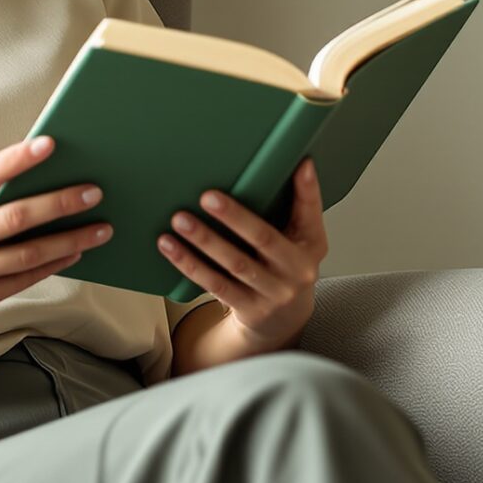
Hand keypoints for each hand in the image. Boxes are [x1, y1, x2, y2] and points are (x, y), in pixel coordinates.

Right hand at [0, 135, 111, 337]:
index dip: (17, 159)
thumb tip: (24, 175)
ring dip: (70, 239)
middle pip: (16, 218)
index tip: (49, 144)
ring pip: (28, 253)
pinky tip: (74, 252)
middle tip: (93, 191)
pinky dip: (53, 264)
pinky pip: (23, 279)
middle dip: (60, 203)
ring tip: (99, 227)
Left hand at [159, 155, 325, 350]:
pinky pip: (215, 284)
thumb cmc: (286, 266)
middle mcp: (297, 271)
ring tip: (180, 220)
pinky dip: (190, 264)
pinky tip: (170, 247)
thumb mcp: (300, 239)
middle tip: (207, 196)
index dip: (308, 190)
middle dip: (235, 217)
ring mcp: (272, 293)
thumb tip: (299, 163)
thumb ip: (296, 206)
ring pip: (234, 264)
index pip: (311, 213)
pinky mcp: (248, 309)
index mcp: (311, 245)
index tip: (301, 164)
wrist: (284, 319)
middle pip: (264, 239)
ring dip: (205, 241)